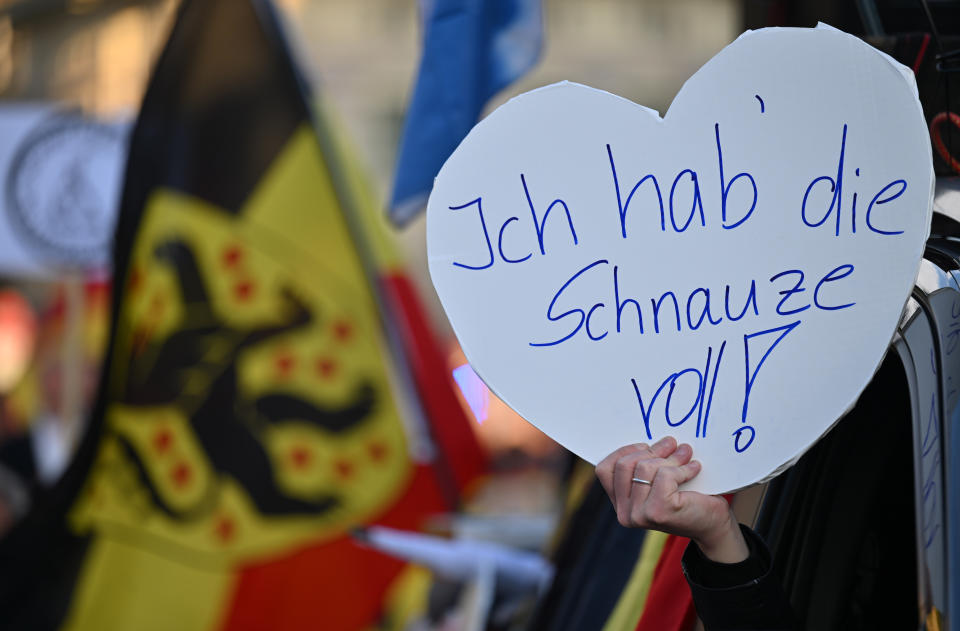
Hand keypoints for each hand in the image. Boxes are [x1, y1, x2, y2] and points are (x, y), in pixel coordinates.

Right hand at [595, 437, 748, 562]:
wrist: (713, 525)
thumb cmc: (686, 499)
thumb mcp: (657, 482)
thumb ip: (644, 466)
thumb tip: (651, 438)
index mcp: (620, 504)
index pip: (605, 470)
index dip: (624, 452)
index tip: (646, 446)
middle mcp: (624, 513)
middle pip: (624, 464)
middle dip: (651, 450)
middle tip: (672, 444)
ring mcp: (639, 515)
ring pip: (644, 467)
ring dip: (670, 457)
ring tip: (686, 454)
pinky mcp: (658, 511)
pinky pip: (664, 475)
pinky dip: (682, 468)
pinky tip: (694, 468)